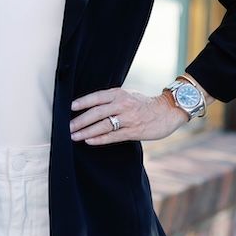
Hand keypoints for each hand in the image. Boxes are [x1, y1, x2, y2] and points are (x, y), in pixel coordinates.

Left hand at [70, 87, 187, 144]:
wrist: (168, 111)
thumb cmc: (144, 104)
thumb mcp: (128, 95)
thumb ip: (111, 100)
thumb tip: (90, 107)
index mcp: (119, 93)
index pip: (97, 97)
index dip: (83, 102)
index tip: (69, 107)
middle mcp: (123, 104)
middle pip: (97, 112)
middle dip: (80, 120)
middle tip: (67, 127)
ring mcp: (129, 118)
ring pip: (103, 125)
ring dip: (87, 131)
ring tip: (74, 136)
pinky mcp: (134, 131)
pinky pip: (114, 136)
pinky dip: (100, 139)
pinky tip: (89, 141)